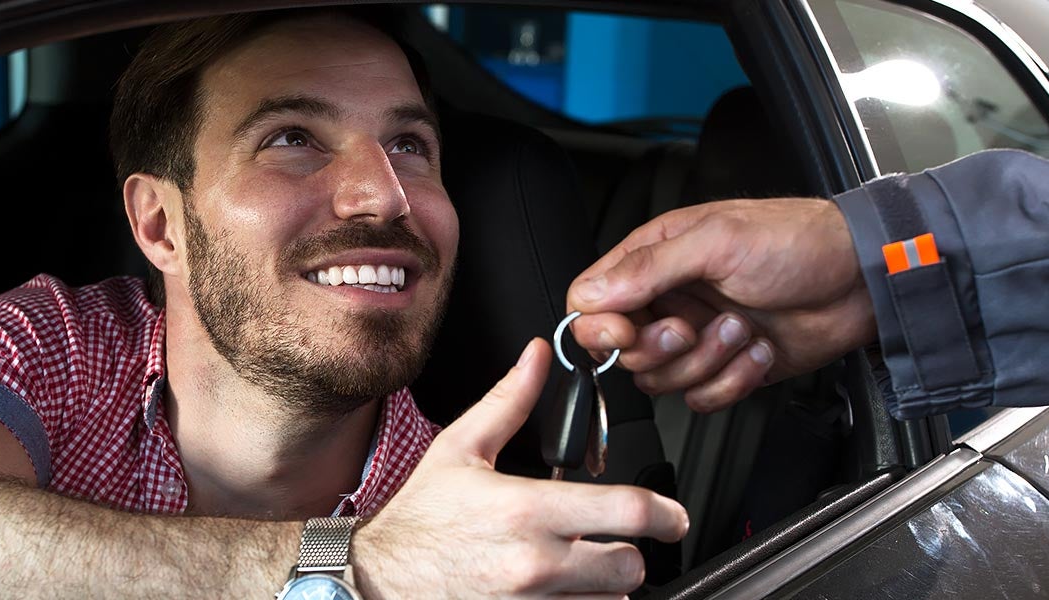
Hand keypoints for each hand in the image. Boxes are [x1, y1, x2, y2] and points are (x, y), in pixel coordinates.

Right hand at [354, 339, 688, 598]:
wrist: (375, 579)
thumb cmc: (419, 520)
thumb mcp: (460, 450)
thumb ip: (509, 402)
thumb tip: (537, 357)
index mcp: (526, 509)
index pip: (627, 511)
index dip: (666, 513)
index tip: (673, 515)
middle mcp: (534, 563)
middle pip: (631, 565)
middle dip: (628, 552)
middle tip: (607, 542)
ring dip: (604, 587)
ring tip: (574, 569)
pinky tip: (558, 592)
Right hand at [566, 199, 876, 411]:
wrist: (861, 280)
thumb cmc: (799, 241)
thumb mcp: (717, 241)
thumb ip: (648, 268)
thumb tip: (591, 292)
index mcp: (657, 257)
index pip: (592, 301)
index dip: (598, 325)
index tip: (622, 332)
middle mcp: (672, 298)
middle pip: (624, 350)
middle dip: (660, 347)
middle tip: (691, 327)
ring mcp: (700, 337)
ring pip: (664, 380)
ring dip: (706, 361)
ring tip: (741, 328)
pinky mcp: (729, 368)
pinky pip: (703, 398)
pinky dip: (733, 381)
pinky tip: (758, 349)